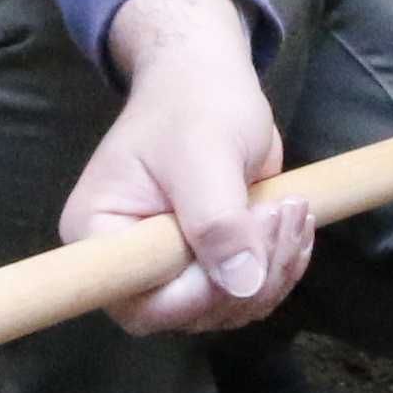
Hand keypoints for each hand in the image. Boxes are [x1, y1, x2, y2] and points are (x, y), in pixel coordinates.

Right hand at [68, 0, 316, 336]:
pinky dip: (280, 267)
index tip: (244, 248)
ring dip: (274, 269)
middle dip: (250, 274)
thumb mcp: (204, 154)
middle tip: (283, 211)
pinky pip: (247, 292)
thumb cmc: (194, 105)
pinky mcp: (206, 264)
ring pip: (228, 306)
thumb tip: (242, 285)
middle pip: (191, 312)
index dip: (197, 296)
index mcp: (98, 236)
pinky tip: (294, 226)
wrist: (208, 81)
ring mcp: (170, 268)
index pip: (141, 305)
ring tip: (292, 209)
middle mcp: (128, 264)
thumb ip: (217, 220)